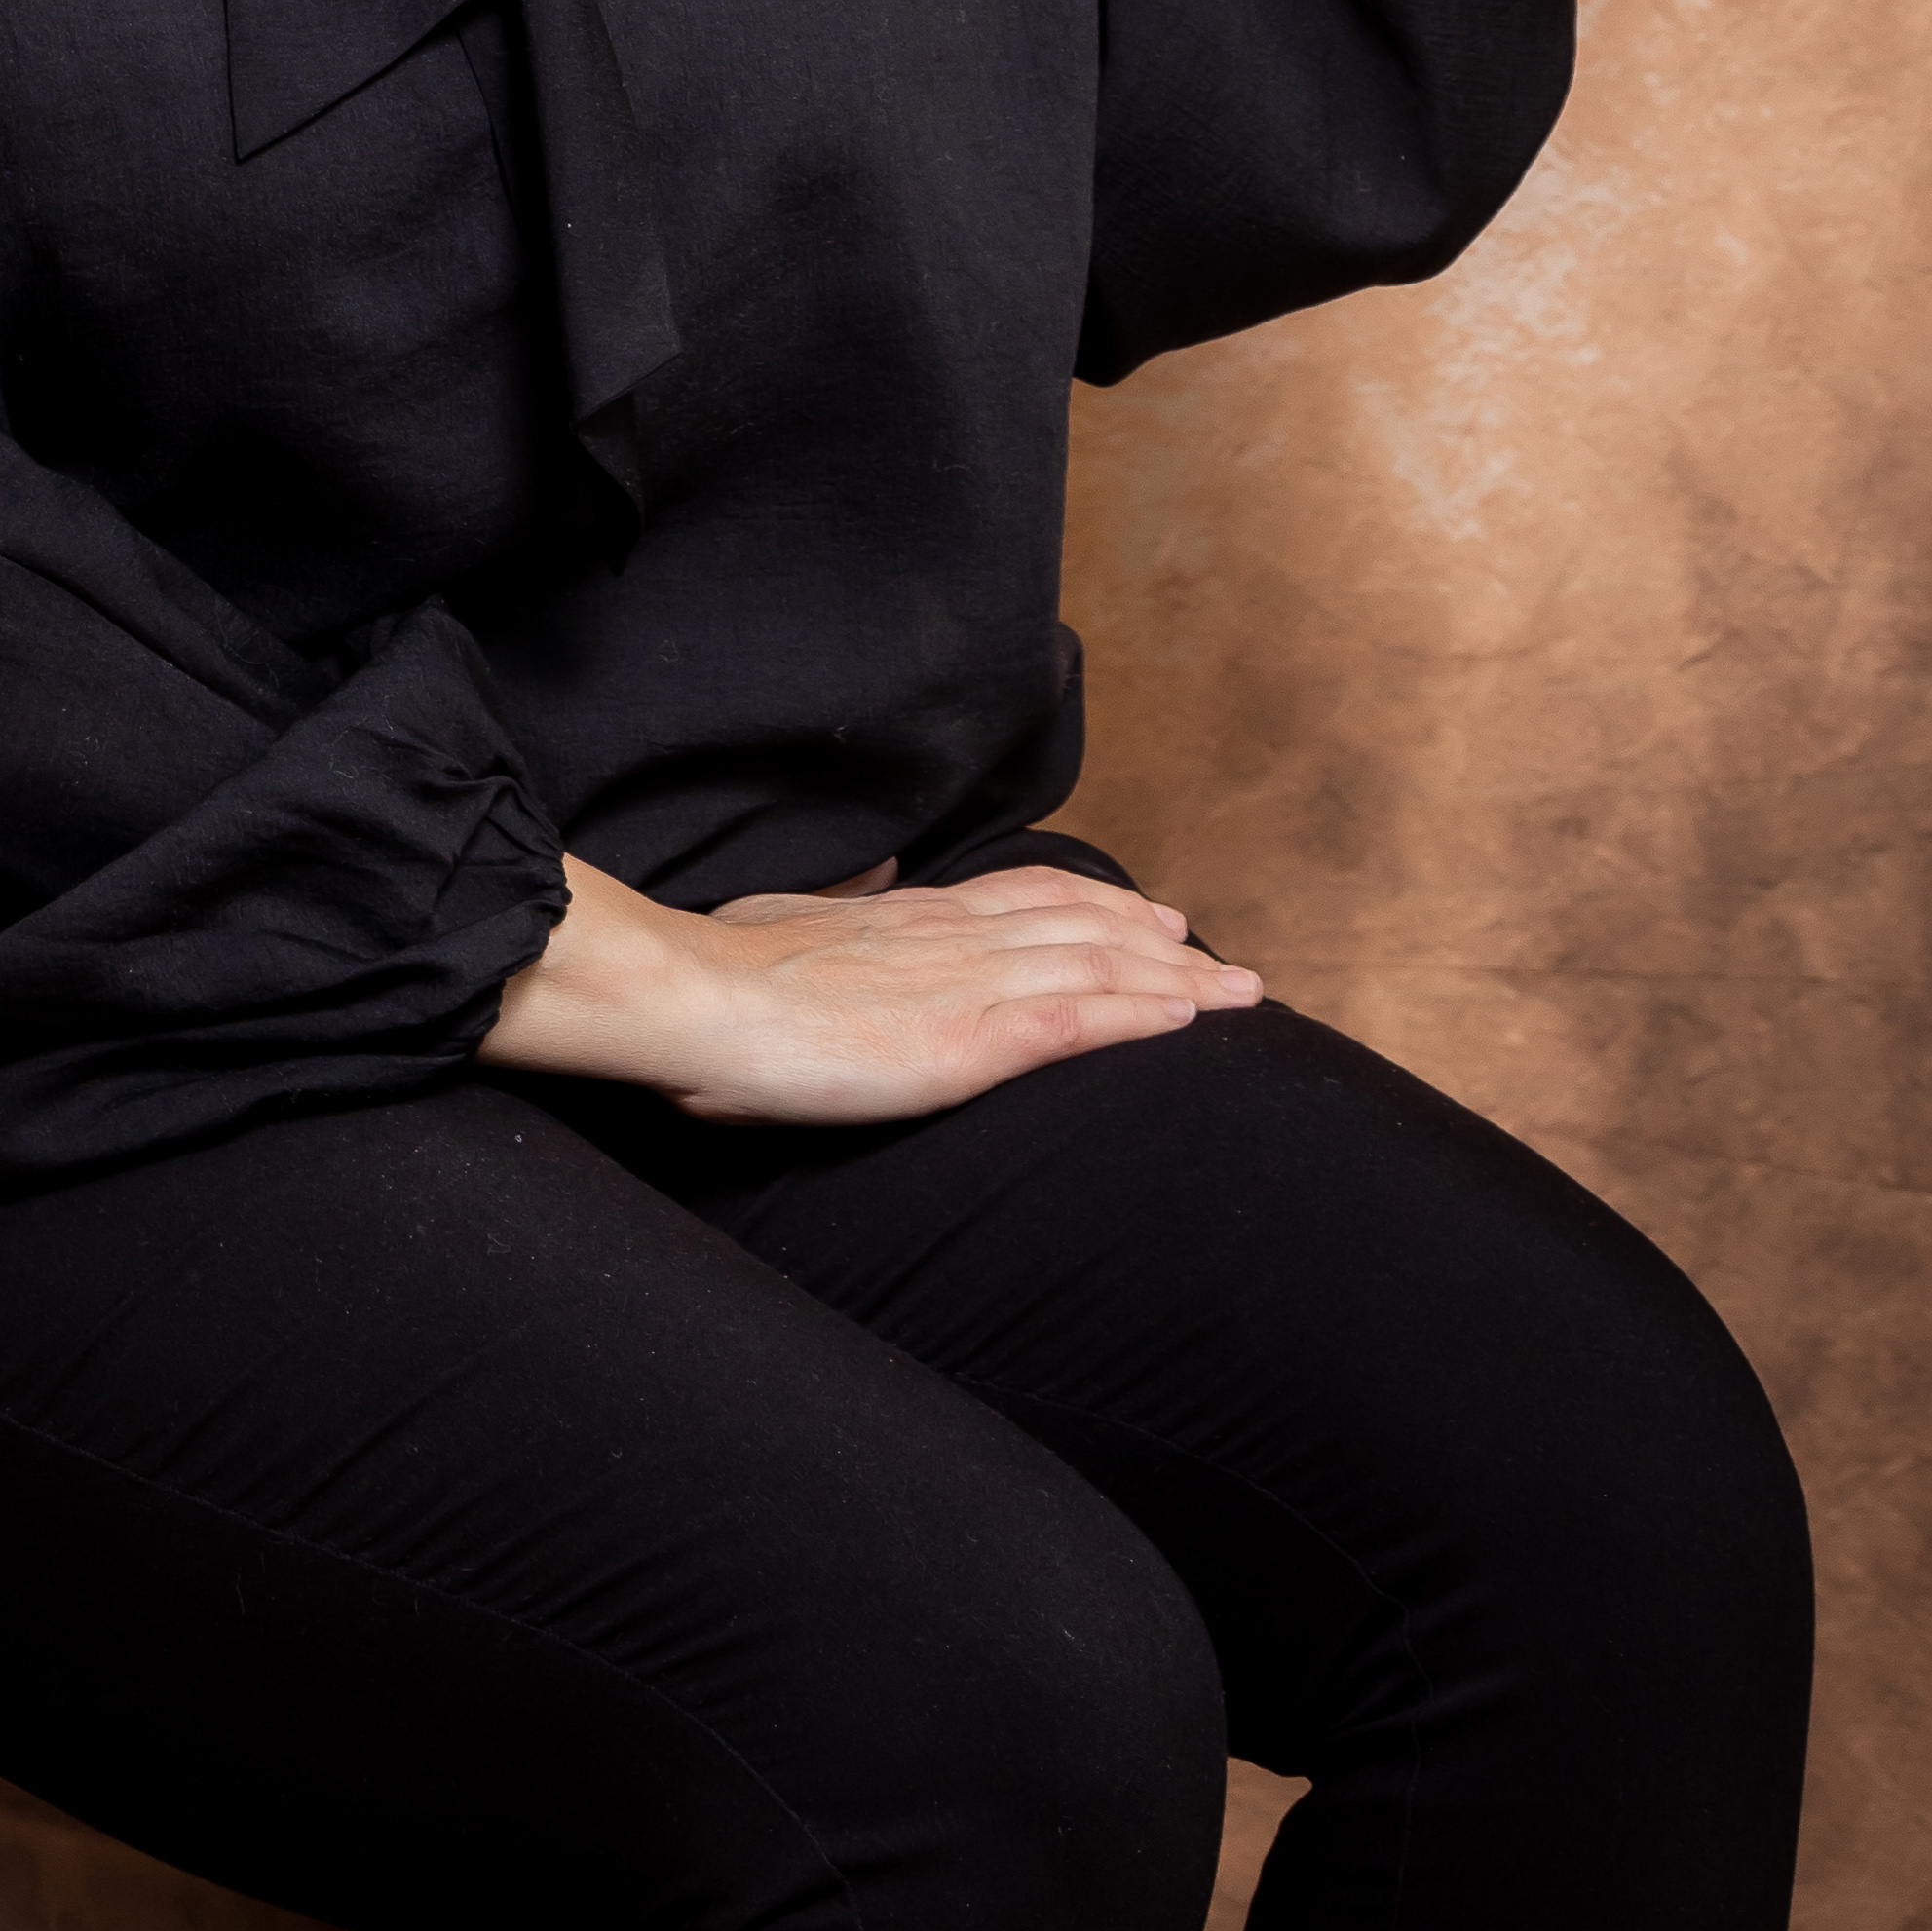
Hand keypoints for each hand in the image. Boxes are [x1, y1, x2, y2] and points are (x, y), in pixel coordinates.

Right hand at [483, 853, 1259, 1123]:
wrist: (694, 999)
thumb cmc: (719, 974)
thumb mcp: (783, 925)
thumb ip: (835, 914)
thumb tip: (863, 888)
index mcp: (909, 918)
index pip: (1027, 897)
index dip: (1100, 904)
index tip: (1153, 915)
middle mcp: (954, 938)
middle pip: (1085, 926)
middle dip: (1165, 947)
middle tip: (1228, 965)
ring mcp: (966, 985)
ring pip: (1100, 966)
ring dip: (1179, 982)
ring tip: (1237, 995)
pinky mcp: (968, 1042)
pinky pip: (1078, 1020)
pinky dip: (1142, 1017)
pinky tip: (1188, 1024)